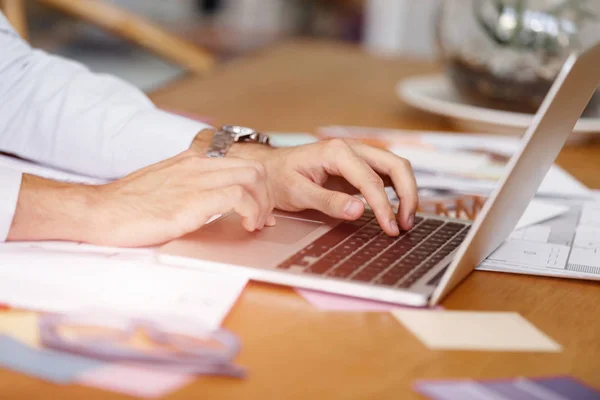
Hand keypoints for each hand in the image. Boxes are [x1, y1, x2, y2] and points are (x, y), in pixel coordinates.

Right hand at [8, 151, 274, 246]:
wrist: (98, 211)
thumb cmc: (127, 205)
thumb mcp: (164, 185)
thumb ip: (190, 185)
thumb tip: (214, 200)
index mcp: (192, 160)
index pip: (241, 162)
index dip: (258, 186)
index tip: (260, 209)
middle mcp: (198, 164)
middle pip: (255, 168)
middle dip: (267, 196)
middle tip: (263, 220)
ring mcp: (196, 180)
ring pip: (253, 178)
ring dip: (263, 204)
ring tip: (255, 226)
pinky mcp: (193, 200)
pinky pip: (239, 197)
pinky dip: (251, 212)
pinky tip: (246, 227)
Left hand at [238, 138, 417, 235]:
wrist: (269, 170)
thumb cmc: (280, 179)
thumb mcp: (298, 194)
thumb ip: (328, 202)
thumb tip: (359, 211)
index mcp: (336, 152)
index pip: (371, 180)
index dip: (384, 206)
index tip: (390, 228)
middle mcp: (352, 148)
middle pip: (396, 165)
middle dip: (407, 195)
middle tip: (405, 224)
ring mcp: (358, 155)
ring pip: (396, 167)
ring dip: (406, 192)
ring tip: (405, 221)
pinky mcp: (359, 166)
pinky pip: (386, 174)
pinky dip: (397, 190)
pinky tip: (397, 210)